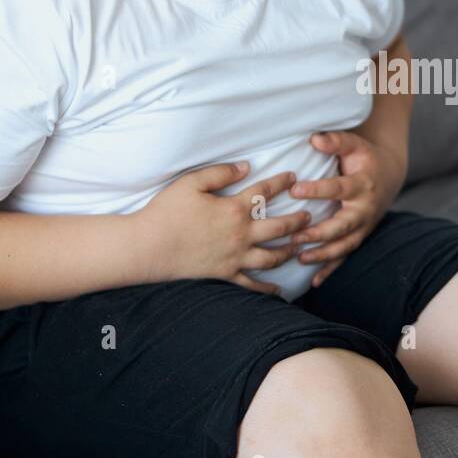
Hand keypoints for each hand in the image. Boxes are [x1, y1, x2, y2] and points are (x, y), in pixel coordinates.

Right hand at [135, 161, 312, 293]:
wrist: (148, 247)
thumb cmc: (166, 212)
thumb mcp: (191, 183)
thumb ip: (221, 173)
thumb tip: (246, 166)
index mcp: (233, 209)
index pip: (264, 192)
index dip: (281, 182)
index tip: (294, 176)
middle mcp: (240, 235)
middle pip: (279, 227)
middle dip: (298, 220)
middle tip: (309, 216)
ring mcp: (235, 257)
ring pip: (272, 257)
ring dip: (289, 251)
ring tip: (300, 247)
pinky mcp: (225, 275)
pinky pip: (251, 285)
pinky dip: (267, 289)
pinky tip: (279, 291)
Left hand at [287, 130, 406, 286]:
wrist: (389, 175)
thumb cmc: (365, 158)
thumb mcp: (355, 144)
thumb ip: (335, 141)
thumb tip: (314, 139)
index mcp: (363, 185)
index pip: (339, 188)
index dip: (318, 189)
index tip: (295, 189)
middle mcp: (365, 209)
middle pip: (343, 224)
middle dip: (319, 232)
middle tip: (295, 236)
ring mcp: (364, 227)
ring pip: (344, 245)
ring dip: (323, 254)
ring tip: (299, 257)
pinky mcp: (360, 237)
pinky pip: (346, 256)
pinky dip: (331, 270)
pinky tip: (314, 282)